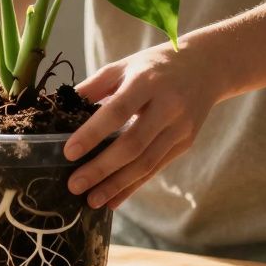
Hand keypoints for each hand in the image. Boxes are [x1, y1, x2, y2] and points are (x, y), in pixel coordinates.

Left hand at [63, 39, 222, 209]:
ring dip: (117, 185)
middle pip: (133, 144)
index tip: (68, 152)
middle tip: (74, 185)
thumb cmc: (154, 66)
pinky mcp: (185, 143)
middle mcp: (168, 106)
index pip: (118, 110)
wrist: (207, 67)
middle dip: (102, 168)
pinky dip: (133, 186)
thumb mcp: (123, 66)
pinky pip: (156, 169)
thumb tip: (59, 107)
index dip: (93, 133)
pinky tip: (113, 199)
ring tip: (91, 200)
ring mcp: (180, 127)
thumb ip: (93, 86)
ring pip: (146, 163)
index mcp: (147, 81)